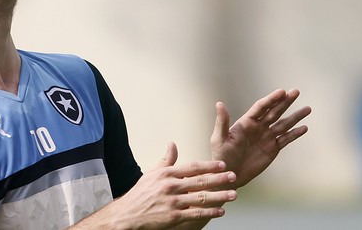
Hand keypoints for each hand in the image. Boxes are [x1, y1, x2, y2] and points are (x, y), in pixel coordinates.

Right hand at [73, 143, 236, 228]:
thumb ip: (166, 160)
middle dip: (219, 179)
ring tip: (232, 194)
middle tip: (233, 176)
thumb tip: (173, 144)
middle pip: (201, 181)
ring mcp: (173, 202)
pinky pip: (196, 214)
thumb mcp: (152, 173)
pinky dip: (210, 212)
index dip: (209, 166)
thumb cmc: (140, 194)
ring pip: (202, 197)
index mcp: (167, 174)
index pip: (193, 167)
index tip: (222, 165)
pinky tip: (220, 211)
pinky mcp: (174, 216)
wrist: (128, 214)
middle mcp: (171, 186)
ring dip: (219, 196)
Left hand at [210, 88, 310, 187]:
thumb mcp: (219, 138)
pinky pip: (285, 139)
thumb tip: (219, 103)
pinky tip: (304, 128)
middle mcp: (258, 127)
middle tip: (296, 91)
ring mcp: (266, 137)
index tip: (282, 91)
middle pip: (274, 112)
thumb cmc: (221, 156)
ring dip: (295, 117)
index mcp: (246, 122)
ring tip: (307, 109)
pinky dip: (295, 134)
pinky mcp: (272, 149)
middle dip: (285, 102)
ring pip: (283, 124)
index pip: (261, 107)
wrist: (229, 175)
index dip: (271, 99)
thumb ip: (222, 122)